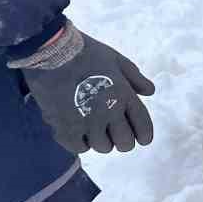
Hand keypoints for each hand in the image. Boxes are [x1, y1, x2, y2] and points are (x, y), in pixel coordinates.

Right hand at [17, 24, 156, 154]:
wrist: (51, 53)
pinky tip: (78, 130)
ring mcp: (87, 123)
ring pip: (103, 147)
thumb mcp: (116, 60)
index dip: (144, 136)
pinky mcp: (65, 130)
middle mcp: (109, 113)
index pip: (143, 127)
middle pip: (124, 144)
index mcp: (124, 95)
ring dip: (101, 140)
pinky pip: (80, 148)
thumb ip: (135, 77)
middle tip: (114, 132)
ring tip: (94, 128)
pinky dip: (81, 142)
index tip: (141, 138)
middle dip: (123, 139)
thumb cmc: (86, 53)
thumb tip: (150, 92)